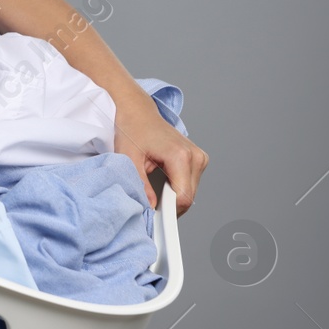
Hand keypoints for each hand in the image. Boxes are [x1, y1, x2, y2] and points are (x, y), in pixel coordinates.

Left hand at [113, 102, 207, 217]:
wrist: (138, 112)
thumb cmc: (132, 129)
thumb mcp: (129, 158)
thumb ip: (140, 185)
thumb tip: (149, 206)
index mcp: (180, 156)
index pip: (183, 197)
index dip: (169, 211)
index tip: (154, 216)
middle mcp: (195, 156)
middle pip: (189, 197)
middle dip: (170, 205)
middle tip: (150, 202)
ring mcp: (199, 157)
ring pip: (191, 192)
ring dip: (173, 197)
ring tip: (155, 187)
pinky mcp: (198, 159)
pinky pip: (190, 183)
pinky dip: (177, 188)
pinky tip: (163, 181)